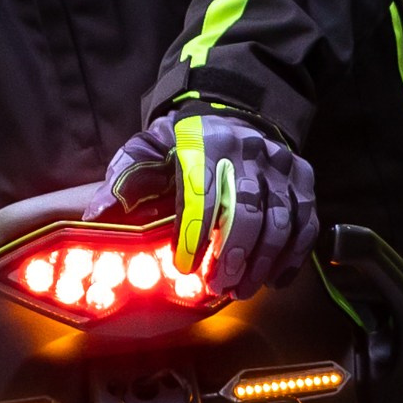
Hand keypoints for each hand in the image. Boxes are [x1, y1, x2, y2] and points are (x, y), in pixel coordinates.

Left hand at [104, 104, 317, 298]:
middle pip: (247, 211)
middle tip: (217, 288)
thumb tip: (96, 218)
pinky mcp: (303, 179)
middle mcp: (250, 151)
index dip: (195, 234)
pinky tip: (274, 280)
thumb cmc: (184, 142)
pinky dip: (293, 256)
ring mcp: (281, 166)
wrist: (234, 112)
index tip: (185, 267)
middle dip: (232, 256)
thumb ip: (125, 179)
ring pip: (281, 222)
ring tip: (241, 290)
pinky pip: (306, 223)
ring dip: (262, 263)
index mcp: (207, 143)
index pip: (203, 193)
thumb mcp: (149, 148)